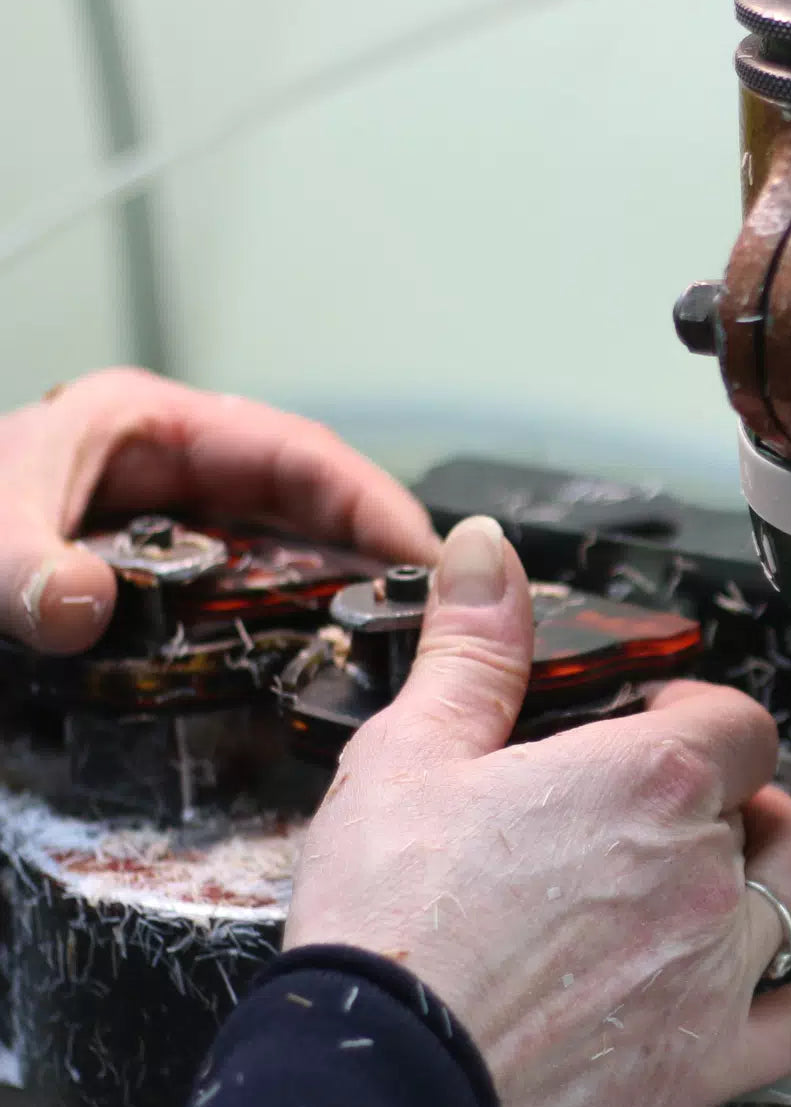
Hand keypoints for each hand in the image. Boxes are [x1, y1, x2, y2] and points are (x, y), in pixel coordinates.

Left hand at [0, 367, 439, 654]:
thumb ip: (18, 561)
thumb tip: (82, 602)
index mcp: (149, 428)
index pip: (294, 451)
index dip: (370, 499)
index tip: (424, 556)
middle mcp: (170, 480)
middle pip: (307, 510)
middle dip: (373, 558)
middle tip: (434, 623)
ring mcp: (165, 537)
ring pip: (280, 562)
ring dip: (336, 602)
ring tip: (393, 656)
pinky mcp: (152, 590)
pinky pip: (240, 608)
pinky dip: (281, 635)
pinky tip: (305, 678)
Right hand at [285, 515, 790, 1106]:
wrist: (379, 1079)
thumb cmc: (392, 915)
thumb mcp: (412, 753)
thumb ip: (471, 647)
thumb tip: (486, 546)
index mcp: (646, 779)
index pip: (734, 720)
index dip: (700, 715)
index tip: (657, 725)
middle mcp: (704, 867)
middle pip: (766, 802)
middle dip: (730, 789)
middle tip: (678, 800)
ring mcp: (718, 968)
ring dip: (789, 858)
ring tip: (755, 853)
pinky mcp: (709, 1060)